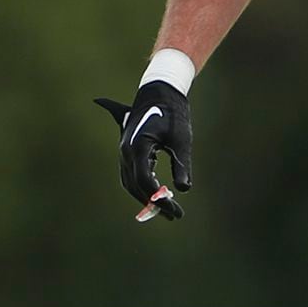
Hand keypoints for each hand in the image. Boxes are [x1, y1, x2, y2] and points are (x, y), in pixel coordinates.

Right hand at [94, 83, 191, 220]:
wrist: (159, 91)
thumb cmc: (173, 113)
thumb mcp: (181, 139)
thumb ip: (182, 164)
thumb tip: (184, 189)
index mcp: (137, 147)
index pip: (145, 183)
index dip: (160, 200)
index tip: (176, 211)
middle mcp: (125, 151)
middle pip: (135, 186)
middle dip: (153, 203)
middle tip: (174, 215)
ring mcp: (124, 151)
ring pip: (130, 182)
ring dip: (146, 197)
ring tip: (167, 209)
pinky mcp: (128, 150)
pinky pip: (131, 174)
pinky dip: (142, 186)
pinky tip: (158, 194)